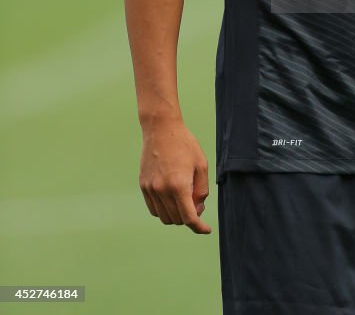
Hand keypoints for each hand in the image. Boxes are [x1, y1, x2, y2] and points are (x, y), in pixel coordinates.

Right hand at [139, 117, 211, 233]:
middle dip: (189, 217)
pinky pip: (153, 209)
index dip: (199, 227)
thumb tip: (197, 208)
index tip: (206, 229)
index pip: (189, 218)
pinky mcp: (143, 186)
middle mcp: (162, 190)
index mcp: (179, 185)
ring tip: (184, 198)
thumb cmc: (185, 144)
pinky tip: (172, 198)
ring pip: (164, 217)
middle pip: (177, 220)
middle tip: (197, 202)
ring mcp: (151, 189)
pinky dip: (164, 210)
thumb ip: (201, 189)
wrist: (161, 129)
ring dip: (176, 215)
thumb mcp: (201, 164)